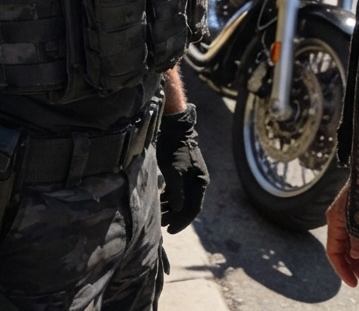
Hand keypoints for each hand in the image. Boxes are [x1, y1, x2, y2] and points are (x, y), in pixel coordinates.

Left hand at [156, 103, 209, 232]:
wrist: (173, 128)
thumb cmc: (174, 148)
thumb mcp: (175, 170)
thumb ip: (176, 190)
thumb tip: (177, 209)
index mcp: (200, 182)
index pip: (193, 209)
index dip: (182, 221)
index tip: (170, 230)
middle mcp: (197, 182)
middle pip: (187, 206)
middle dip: (174, 217)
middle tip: (161, 225)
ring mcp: (190, 178)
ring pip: (181, 200)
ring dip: (170, 209)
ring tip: (158, 216)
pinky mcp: (181, 173)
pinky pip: (176, 192)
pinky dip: (168, 199)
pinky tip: (159, 203)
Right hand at [325, 182, 358, 286]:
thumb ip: (357, 237)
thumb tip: (353, 255)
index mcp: (335, 220)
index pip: (333, 251)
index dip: (342, 269)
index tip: (354, 284)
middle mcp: (340, 219)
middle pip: (344, 251)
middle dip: (356, 268)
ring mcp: (350, 217)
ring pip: (354, 245)